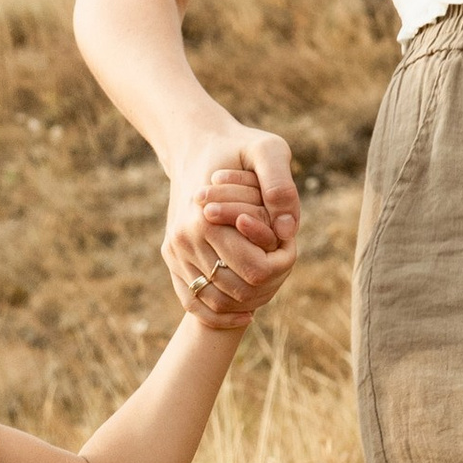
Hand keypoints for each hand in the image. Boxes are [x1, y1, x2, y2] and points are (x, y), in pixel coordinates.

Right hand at [163, 122, 299, 326]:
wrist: (195, 146)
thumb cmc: (237, 147)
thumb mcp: (268, 149)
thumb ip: (281, 184)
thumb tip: (287, 229)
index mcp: (205, 218)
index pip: (256, 270)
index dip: (283, 266)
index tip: (291, 245)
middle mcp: (184, 239)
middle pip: (238, 291)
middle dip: (269, 286)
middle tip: (284, 268)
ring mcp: (174, 251)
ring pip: (215, 302)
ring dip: (247, 303)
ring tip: (269, 285)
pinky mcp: (171, 258)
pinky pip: (192, 301)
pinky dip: (219, 316)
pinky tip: (246, 313)